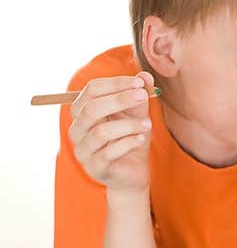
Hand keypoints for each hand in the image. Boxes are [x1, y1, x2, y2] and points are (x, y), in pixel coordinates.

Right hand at [68, 72, 155, 191]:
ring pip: (101, 132)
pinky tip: (141, 139)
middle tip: (143, 96)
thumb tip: (145, 75)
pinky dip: (127, 143)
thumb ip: (139, 95)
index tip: (140, 83)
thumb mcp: (137, 114)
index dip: (115, 84)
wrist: (133, 172)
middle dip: (119, 99)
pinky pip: (109, 152)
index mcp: (83, 111)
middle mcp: (77, 129)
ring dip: (128, 124)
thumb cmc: (130, 139)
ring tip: (148, 124)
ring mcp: (84, 150)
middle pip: (91, 109)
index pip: (91, 90)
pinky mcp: (96, 168)